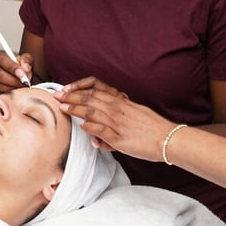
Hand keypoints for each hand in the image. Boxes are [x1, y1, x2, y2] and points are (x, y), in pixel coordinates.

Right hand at [0, 50, 32, 96]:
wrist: (17, 77)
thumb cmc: (20, 68)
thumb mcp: (26, 60)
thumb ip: (26, 61)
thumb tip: (25, 67)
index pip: (1, 59)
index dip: (12, 67)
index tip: (22, 75)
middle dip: (13, 80)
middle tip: (24, 84)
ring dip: (10, 88)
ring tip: (21, 88)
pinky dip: (6, 95)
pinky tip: (14, 93)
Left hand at [56, 76, 173, 161]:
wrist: (168, 138)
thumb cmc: (151, 127)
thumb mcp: (133, 115)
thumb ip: (115, 119)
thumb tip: (97, 134)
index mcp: (121, 101)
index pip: (96, 89)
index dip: (79, 87)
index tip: (66, 88)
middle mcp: (118, 109)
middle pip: (90, 98)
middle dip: (71, 96)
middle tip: (57, 95)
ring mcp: (118, 123)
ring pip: (92, 111)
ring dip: (75, 109)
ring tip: (62, 107)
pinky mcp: (119, 138)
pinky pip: (101, 130)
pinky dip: (90, 126)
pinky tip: (81, 125)